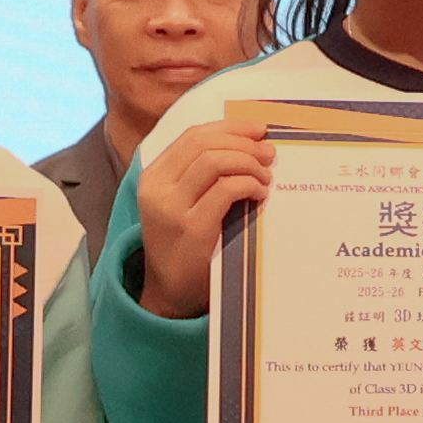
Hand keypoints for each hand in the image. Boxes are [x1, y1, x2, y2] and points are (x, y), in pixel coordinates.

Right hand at [131, 118, 276, 318]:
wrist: (169, 294)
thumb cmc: (184, 246)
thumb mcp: (181, 203)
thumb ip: (200, 175)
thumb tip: (248, 142)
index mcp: (153, 176)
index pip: (193, 135)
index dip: (229, 127)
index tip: (258, 129)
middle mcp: (157, 188)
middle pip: (204, 143)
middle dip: (242, 142)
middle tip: (269, 153)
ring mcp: (171, 208)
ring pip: (215, 161)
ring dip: (248, 162)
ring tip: (265, 175)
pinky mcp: (191, 229)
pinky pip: (225, 189)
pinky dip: (248, 184)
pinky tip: (260, 193)